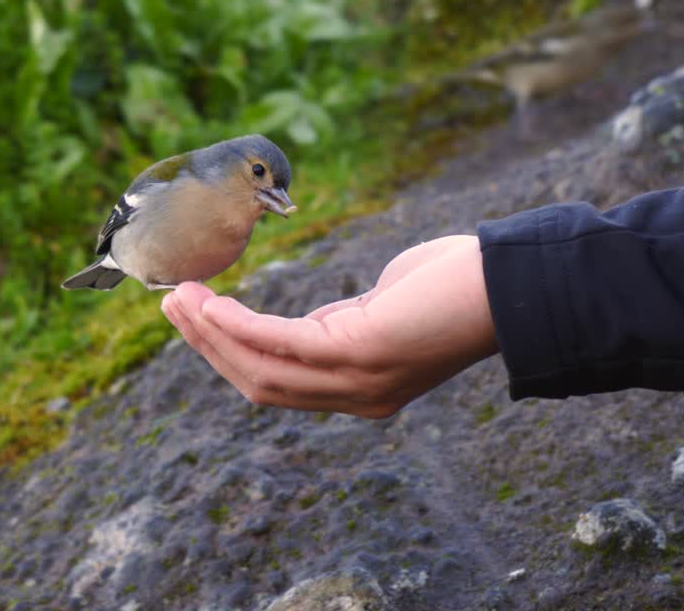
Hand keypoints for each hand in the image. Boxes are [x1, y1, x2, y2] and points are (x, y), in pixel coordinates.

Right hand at [161, 235, 498, 418]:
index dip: (228, 356)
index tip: (196, 319)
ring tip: (179, 298)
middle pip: (258, 384)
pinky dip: (240, 325)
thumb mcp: (388, 310)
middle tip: (171, 305)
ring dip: (211, 334)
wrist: (512, 285)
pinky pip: (282, 344)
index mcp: (360, 390)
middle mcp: (356, 398)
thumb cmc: (456, 285)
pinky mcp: (361, 353)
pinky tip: (213, 301)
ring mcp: (358, 382)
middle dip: (208, 346)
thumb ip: (349, 323)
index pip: (278, 385)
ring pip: (261, 370)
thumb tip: (323, 318)